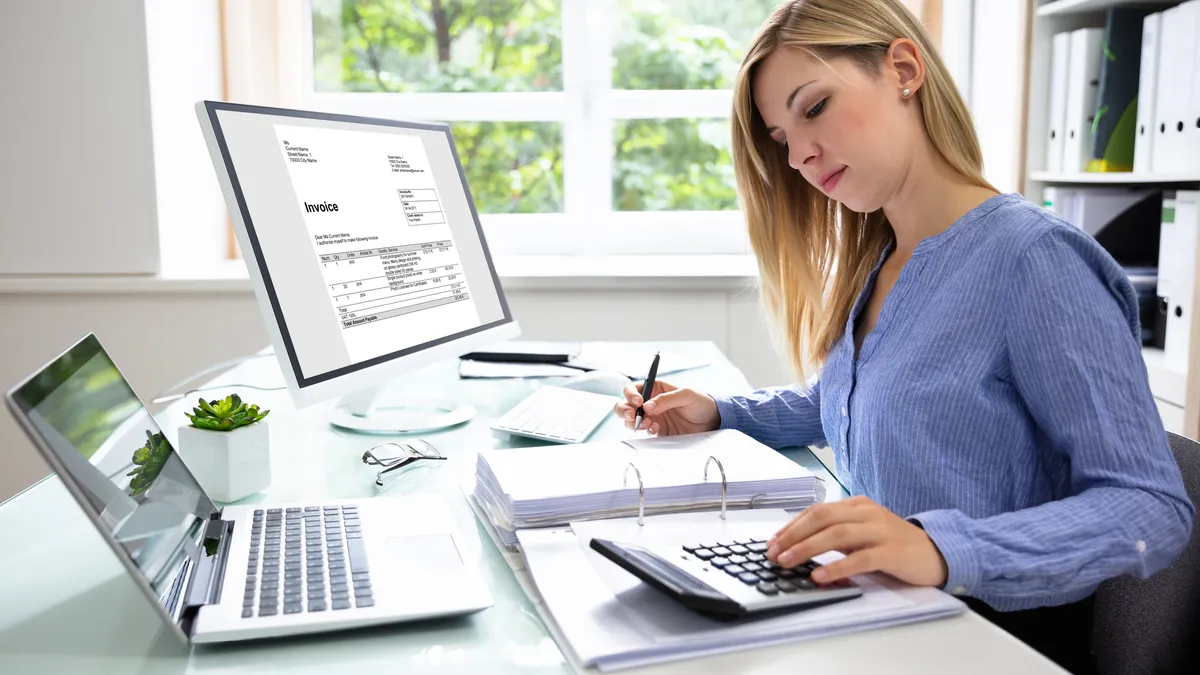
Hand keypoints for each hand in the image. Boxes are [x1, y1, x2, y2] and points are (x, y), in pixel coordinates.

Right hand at [612, 379, 718, 436]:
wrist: (712, 422)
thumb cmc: (701, 402)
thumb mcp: (687, 395)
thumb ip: (666, 399)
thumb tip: (647, 406)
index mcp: (655, 389)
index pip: (634, 389)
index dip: (631, 394)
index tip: (638, 402)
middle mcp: (650, 402)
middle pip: (626, 404)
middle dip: (624, 409)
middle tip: (632, 415)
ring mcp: (652, 417)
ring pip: (631, 420)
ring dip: (632, 422)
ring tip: (646, 423)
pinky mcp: (657, 431)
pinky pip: (644, 432)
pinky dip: (645, 431)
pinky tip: (656, 429)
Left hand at [766, 496, 948, 586]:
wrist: (937, 552)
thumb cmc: (894, 544)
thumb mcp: (863, 533)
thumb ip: (837, 535)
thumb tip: (799, 546)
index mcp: (857, 505)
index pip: (816, 511)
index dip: (791, 526)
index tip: (772, 542)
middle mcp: (867, 513)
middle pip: (822, 518)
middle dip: (793, 535)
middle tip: (773, 553)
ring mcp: (880, 531)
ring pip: (836, 534)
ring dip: (807, 548)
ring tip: (787, 562)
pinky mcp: (892, 552)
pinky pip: (859, 558)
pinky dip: (836, 567)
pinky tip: (820, 577)